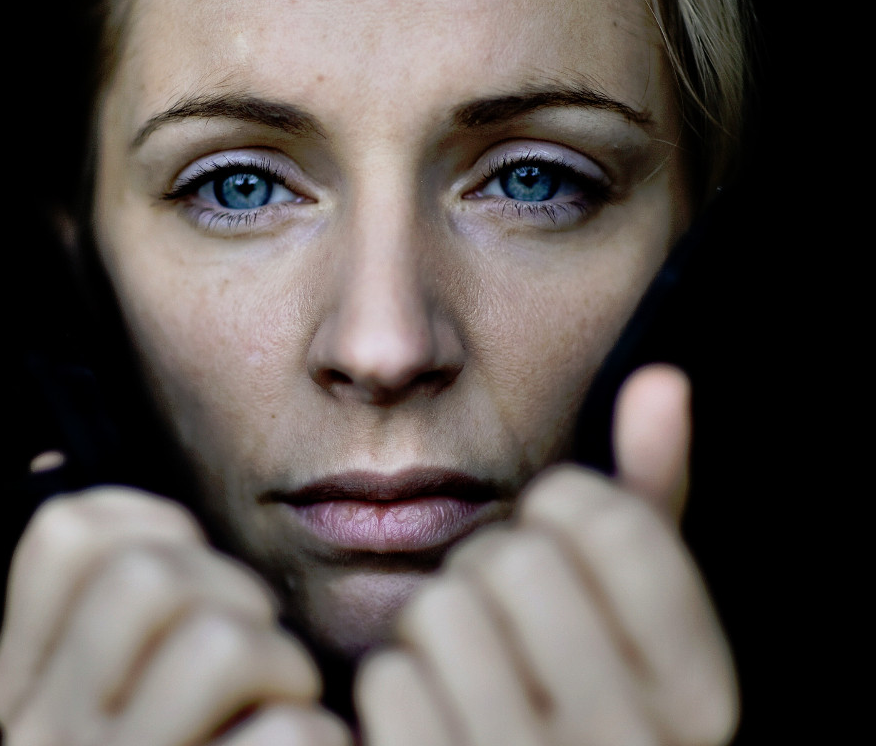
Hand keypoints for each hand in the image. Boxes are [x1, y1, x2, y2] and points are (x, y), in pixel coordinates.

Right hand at [0, 486, 348, 745]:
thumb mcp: (106, 687)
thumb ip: (90, 599)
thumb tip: (49, 462)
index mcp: (25, 691)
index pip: (70, 534)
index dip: (153, 524)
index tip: (191, 569)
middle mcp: (48, 742)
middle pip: (150, 578)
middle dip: (232, 596)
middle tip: (256, 650)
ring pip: (218, 644)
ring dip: (282, 669)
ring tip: (284, 711)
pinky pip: (282, 737)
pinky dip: (316, 742)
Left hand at [356, 365, 737, 745]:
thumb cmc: (568, 674)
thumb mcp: (629, 599)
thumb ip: (652, 492)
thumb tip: (664, 378)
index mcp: (700, 694)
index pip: (616, 524)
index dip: (567, 503)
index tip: (554, 531)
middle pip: (517, 560)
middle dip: (491, 563)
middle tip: (501, 608)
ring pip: (442, 611)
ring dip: (433, 621)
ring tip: (464, 659)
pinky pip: (389, 683)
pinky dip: (394, 684)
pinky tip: (429, 714)